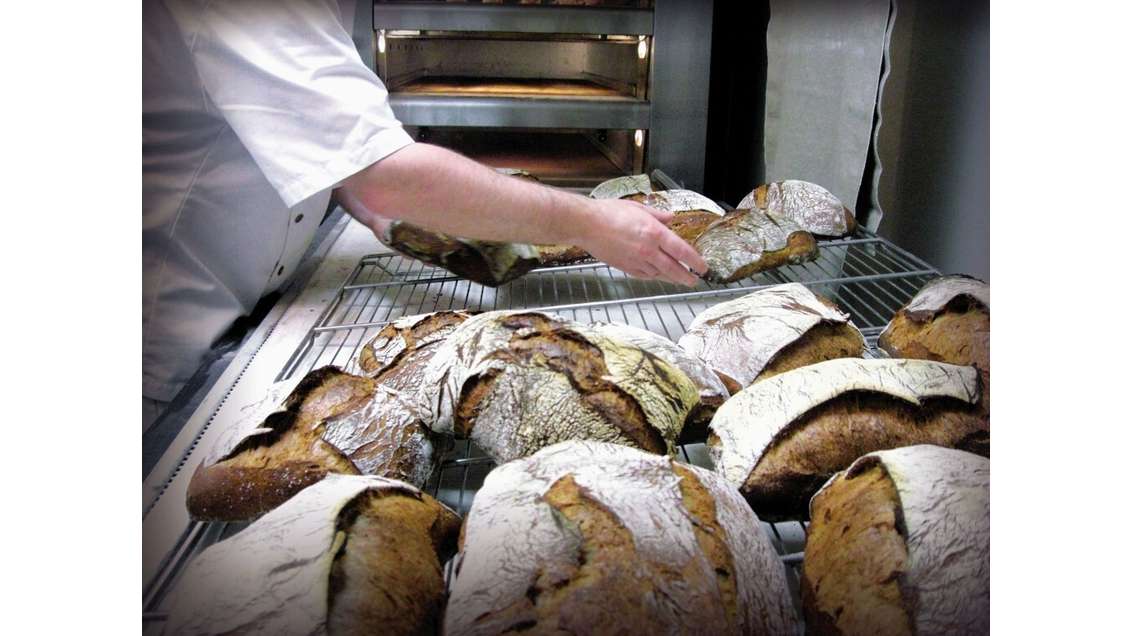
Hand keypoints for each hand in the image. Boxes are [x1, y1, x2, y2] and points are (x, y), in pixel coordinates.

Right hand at [573, 198, 706, 285]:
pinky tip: (657, 276)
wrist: (586, 224)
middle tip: (694, 281)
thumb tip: (670, 218)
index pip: (682, 251)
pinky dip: (653, 277)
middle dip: (686, 277)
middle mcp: (648, 249)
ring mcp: (636, 260)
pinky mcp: (625, 267)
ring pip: (659, 274)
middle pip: (673, 268)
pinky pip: (644, 276)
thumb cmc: (609, 212)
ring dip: (670, 278)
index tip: (703, 267)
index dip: (695, 261)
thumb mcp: (638, 208)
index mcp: (654, 232)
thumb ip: (657, 215)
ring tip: (678, 279)